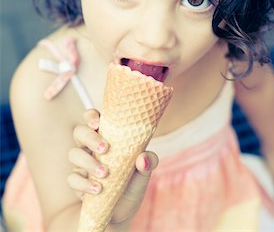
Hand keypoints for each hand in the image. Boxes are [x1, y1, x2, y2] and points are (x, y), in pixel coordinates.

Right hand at [67, 109, 158, 228]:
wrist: (123, 210)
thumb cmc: (133, 182)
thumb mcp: (144, 172)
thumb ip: (148, 161)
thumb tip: (143, 158)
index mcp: (106, 136)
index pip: (92, 118)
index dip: (91, 116)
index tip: (97, 123)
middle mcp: (90, 146)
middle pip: (79, 132)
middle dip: (90, 137)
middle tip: (104, 148)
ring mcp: (82, 164)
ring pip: (73, 154)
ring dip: (88, 162)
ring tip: (105, 173)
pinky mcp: (77, 182)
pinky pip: (72, 179)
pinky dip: (84, 183)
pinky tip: (98, 189)